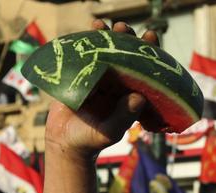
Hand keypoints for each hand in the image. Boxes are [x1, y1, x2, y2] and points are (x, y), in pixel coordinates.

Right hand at [44, 21, 158, 159]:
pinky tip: (90, 29)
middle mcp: (116, 83)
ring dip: (107, 36)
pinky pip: (84, 55)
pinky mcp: (79, 76)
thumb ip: (124, 116)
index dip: (148, 52)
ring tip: (104, 25)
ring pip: (105, 52)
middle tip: (123, 27)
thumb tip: (139, 97)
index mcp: (129, 93)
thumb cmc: (91, 140)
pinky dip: (86, 41)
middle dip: (126, 39)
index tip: (150, 36)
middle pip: (125, 55)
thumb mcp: (110, 131)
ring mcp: (98, 78)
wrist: (65, 142)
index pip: (143, 70)